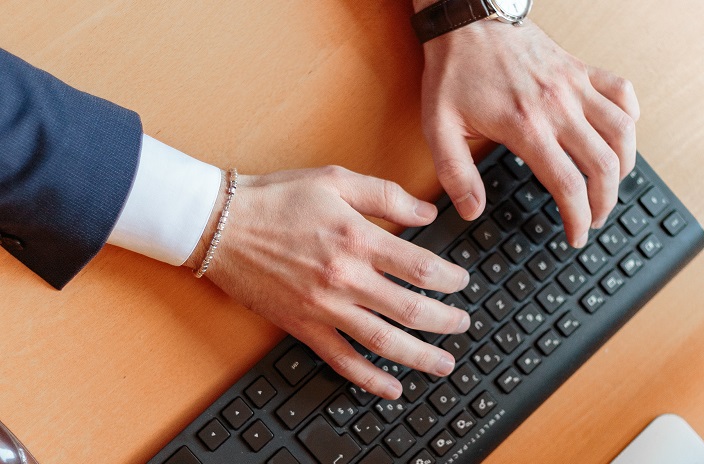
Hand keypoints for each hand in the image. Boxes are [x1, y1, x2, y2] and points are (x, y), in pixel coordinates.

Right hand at [187, 166, 470, 399]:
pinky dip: (369, 379)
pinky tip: (392, 387)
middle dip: (447, 321)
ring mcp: (324, 307)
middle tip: (463, 323)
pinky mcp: (303, 326)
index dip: (451, 280)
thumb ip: (386, 195)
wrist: (219, 223)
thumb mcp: (335, 179)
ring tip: (445, 364)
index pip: (422, 268)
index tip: (461, 282)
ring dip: (421, 357)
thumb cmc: (275, 198)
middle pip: (412, 310)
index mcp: (358, 239)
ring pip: (384, 342)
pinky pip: (342, 360)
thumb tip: (427, 211)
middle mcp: (345, 278)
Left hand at [419, 18, 639, 246]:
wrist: (466, 19)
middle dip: (604, 203)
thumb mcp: (438, 128)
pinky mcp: (580, 68)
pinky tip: (619, 136)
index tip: (576, 236)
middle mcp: (558, 106)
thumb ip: (455, 174)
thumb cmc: (452, 72)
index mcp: (525, 126)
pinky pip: (622, 92)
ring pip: (622, 132)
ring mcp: (574, 85)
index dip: (577, 218)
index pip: (567, 184)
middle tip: (594, 219)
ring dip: (624, 166)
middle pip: (604, 165)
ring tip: (610, 187)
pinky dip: (629, 118)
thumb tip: (472, 211)